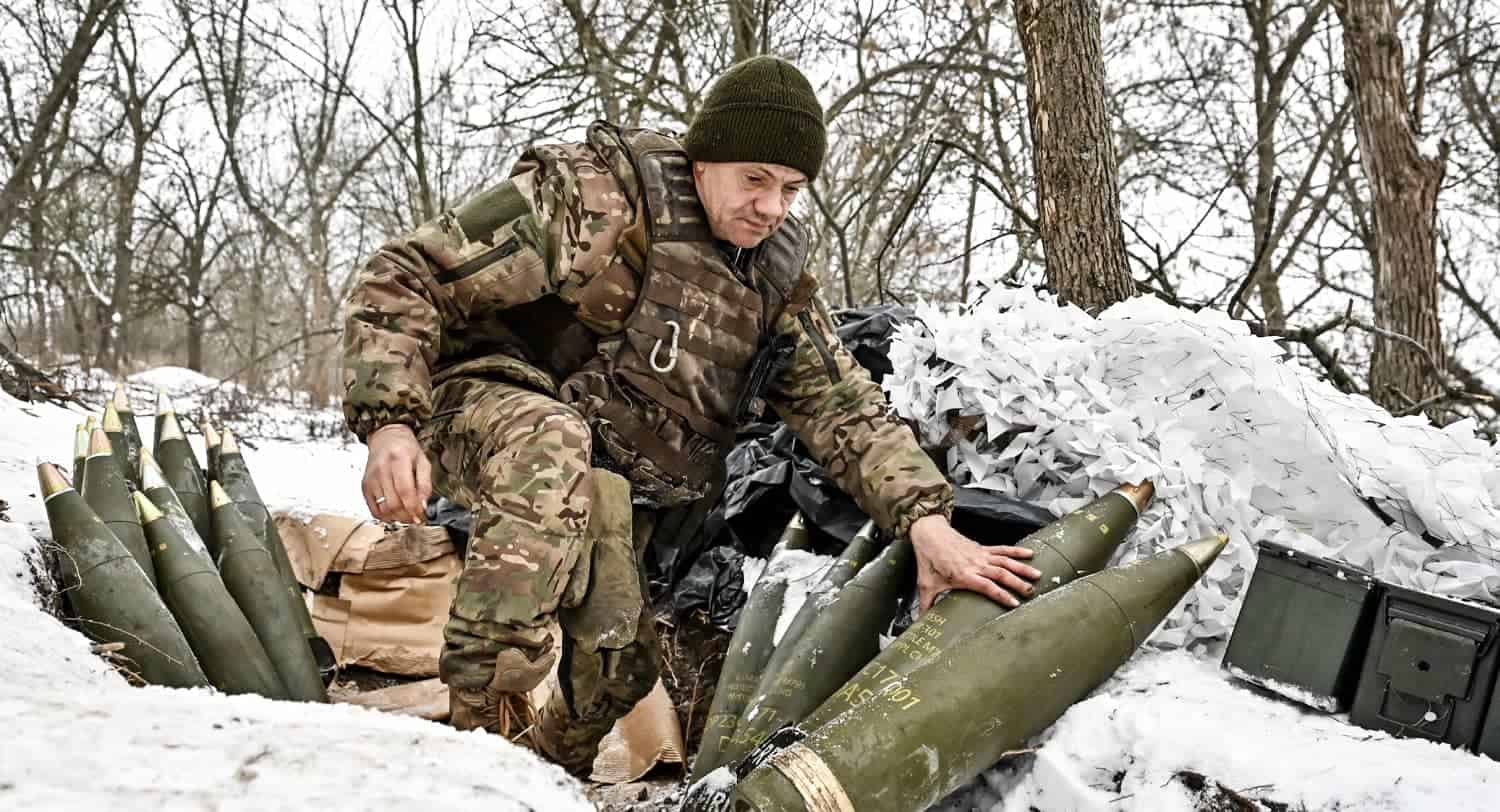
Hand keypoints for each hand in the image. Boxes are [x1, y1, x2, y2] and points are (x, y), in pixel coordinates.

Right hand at [362, 423, 431, 522]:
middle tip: (416, 518)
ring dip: (397, 518)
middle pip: (393, 503)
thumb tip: (423, 505)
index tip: (422, 515)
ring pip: (383, 509)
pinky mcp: (365, 486)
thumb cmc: (406, 449)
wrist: (385, 438)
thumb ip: (425, 484)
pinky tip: (395, 514)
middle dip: (407, 515)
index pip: (405, 491)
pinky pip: (373, 509)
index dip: (413, 507)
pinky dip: (385, 517)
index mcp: (398, 459)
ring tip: (407, 516)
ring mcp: (371, 478)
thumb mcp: (423, 461)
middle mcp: (381, 469)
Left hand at [908, 514, 1040, 613]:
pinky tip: (1030, 553)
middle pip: (1001, 574)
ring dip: (1022, 568)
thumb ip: (926, 605)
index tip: (1015, 603)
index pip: (987, 587)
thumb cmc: (928, 560)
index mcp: (964, 575)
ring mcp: (981, 555)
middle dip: (1018, 583)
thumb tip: (920, 623)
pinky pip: (1002, 549)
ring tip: (1038, 575)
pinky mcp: (982, 548)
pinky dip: (1016, 551)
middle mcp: (976, 565)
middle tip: (1031, 592)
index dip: (1002, 595)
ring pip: (1005, 561)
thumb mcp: (926, 585)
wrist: (929, 534)